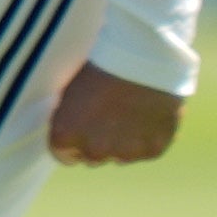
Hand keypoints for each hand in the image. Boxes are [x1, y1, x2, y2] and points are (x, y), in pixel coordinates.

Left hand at [47, 64, 180, 165]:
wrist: (140, 59)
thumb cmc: (100, 68)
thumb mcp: (70, 93)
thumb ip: (70, 120)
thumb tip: (73, 131)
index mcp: (66, 136)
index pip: (64, 155)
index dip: (72, 143)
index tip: (82, 131)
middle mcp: (94, 150)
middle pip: (92, 157)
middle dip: (98, 143)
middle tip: (109, 118)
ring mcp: (125, 153)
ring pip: (121, 156)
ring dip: (123, 142)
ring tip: (131, 113)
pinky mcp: (152, 150)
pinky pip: (146, 150)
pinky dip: (147, 138)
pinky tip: (148, 115)